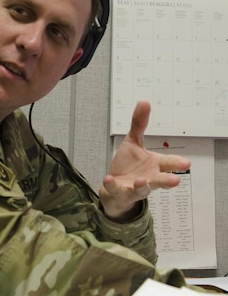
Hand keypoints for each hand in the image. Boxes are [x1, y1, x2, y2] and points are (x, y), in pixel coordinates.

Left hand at [100, 100, 189, 220]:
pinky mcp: (120, 193)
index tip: (186, 163)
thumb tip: (144, 102)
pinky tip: (108, 179)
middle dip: (166, 180)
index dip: (176, 163)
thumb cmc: (129, 166)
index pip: (167, 164)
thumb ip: (139, 124)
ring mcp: (134, 188)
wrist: (115, 190)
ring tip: (142, 181)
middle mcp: (148, 178)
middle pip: (159, 180)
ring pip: (141, 189)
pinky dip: (112, 186)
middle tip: (175, 181)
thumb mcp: (133, 142)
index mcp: (154, 165)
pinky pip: (116, 190)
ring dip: (142, 186)